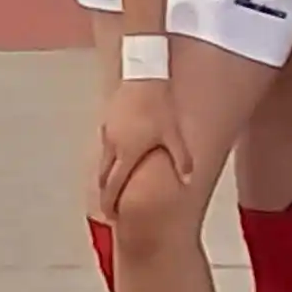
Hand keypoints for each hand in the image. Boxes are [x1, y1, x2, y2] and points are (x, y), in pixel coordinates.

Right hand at [97, 79, 188, 210]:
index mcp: (127, 152)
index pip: (113, 185)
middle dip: (105, 193)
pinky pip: (106, 144)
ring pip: (102, 159)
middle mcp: (113, 145)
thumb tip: (189, 180)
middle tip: (109, 207)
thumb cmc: (159, 105)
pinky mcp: (108, 119)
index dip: (111, 203)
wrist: (144, 74)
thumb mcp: (173, 133)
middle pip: (103, 176)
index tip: (111, 216)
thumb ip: (181, 159)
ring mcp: (108, 131)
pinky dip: (108, 155)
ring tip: (112, 183)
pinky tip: (118, 153)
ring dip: (105, 174)